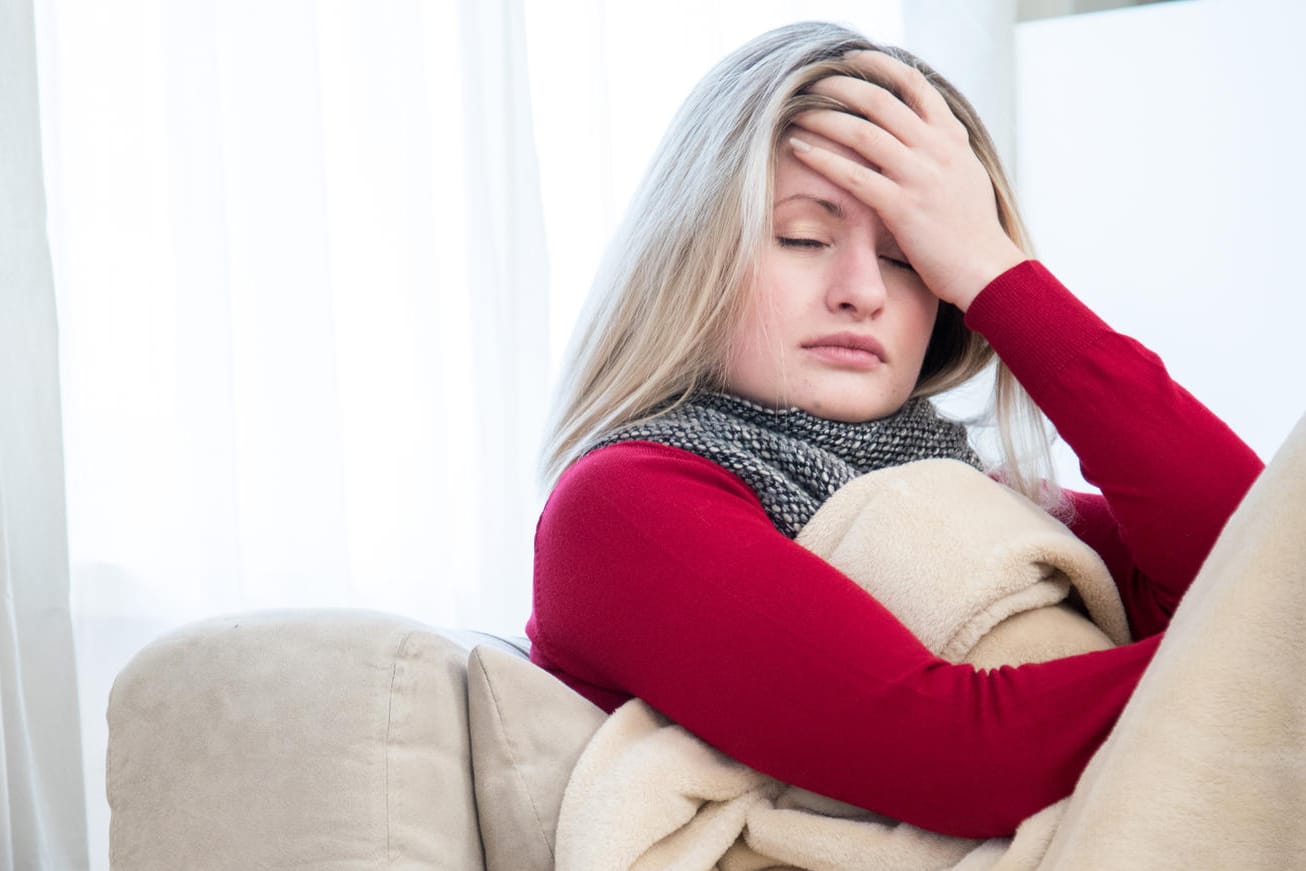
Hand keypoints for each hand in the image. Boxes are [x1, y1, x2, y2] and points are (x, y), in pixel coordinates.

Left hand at [788, 51, 1025, 310]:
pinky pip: (854, 175)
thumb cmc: (972, 228)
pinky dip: (822, 158)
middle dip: (840, 87)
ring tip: (796, 111)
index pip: (914, 84)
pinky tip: (799, 149)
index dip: (879, 66)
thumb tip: (922, 128)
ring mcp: (919, 176)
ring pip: (862, 132)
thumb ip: (943, 147)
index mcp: (951, 136)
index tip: (850, 59)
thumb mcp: (965, 173)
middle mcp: (936, 149)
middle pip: (880, 101)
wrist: (986, 268)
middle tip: (811, 82)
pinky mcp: (902, 207)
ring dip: (823, 118)